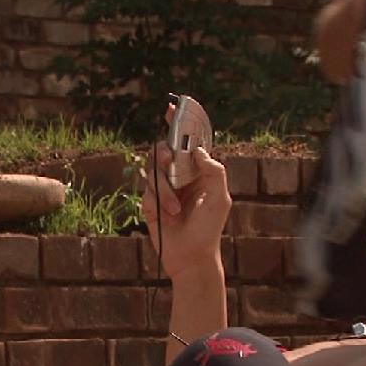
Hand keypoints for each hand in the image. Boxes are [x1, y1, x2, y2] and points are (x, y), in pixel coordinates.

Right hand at [141, 106, 231, 279]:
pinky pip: (145, 192)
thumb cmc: (209, 228)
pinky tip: (167, 217)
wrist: (191, 258)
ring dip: (164, 190)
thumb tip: (197, 151)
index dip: (180, 124)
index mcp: (198, 172)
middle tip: (169, 163)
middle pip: (163, 151)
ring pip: (152, 171)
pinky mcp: (150, 204)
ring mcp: (163, 189)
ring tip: (175, 210)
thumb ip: (213, 171)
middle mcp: (179, 177)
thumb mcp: (220, 198)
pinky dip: (156, 202)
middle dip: (164, 155)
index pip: (188, 142)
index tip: (172, 108)